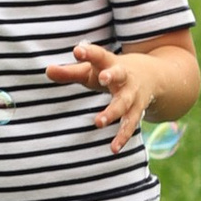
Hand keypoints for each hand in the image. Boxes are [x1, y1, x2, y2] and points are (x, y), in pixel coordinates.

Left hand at [45, 37, 154, 152]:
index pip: (99, 55)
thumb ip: (70, 72)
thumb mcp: (91, 70)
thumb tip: (47, 71)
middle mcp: (124, 77)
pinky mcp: (138, 111)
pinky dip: (122, 137)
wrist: (153, 76)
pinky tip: (113, 149)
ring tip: (98, 122)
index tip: (77, 51)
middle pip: (119, 75)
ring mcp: (133, 95)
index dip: (88, 53)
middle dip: (111, 75)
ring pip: (124, 103)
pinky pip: (130, 125)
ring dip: (112, 112)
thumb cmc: (111, 72)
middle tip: (102, 77)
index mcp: (110, 63)